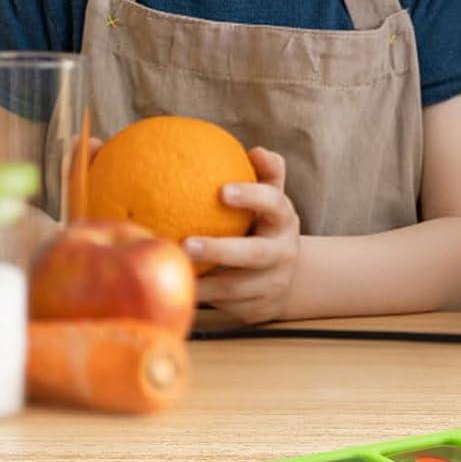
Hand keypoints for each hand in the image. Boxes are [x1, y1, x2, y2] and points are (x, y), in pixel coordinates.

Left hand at [185, 147, 301, 322]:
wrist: (291, 279)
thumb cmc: (266, 227)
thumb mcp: (271, 201)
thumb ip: (266, 174)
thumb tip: (257, 150)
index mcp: (283, 221)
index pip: (274, 205)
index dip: (252, 197)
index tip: (222, 191)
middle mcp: (282, 253)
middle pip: (256, 254)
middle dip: (222, 250)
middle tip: (186, 243)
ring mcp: (271, 285)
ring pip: (236, 289)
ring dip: (202, 283)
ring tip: (169, 271)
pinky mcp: (256, 311)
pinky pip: (224, 308)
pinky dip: (199, 300)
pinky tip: (172, 288)